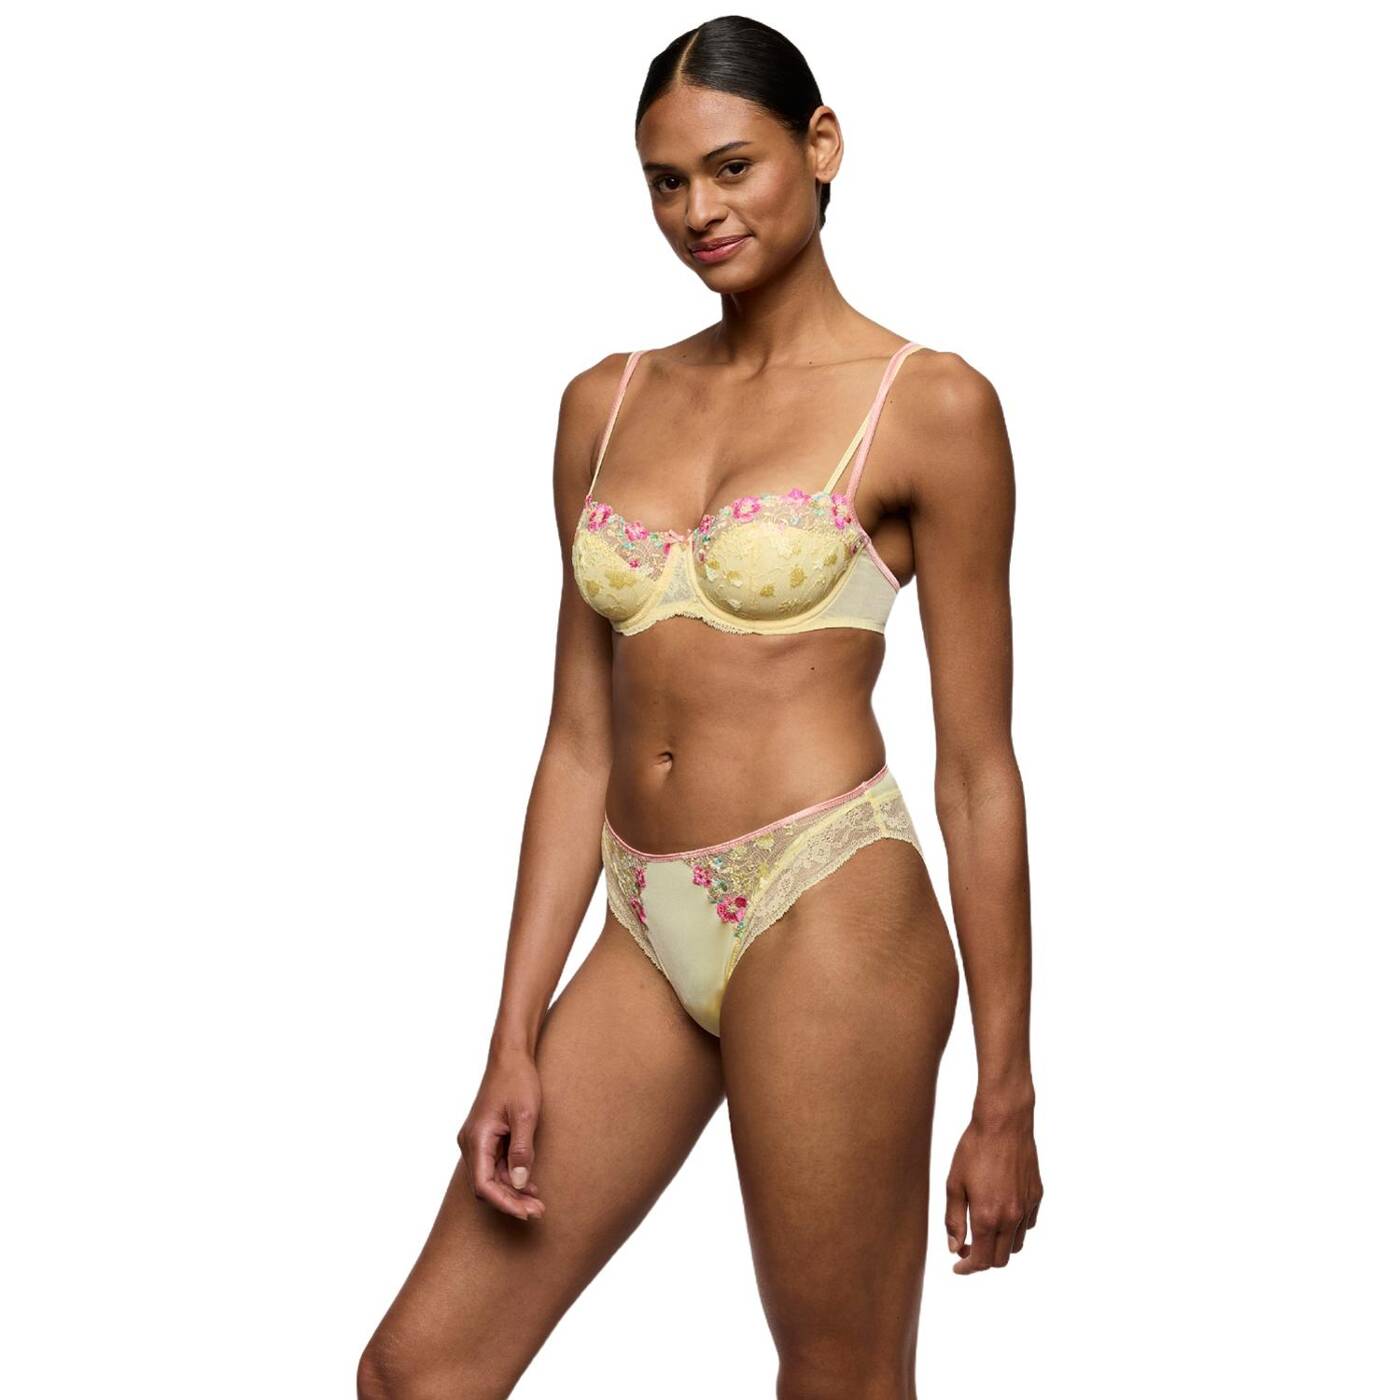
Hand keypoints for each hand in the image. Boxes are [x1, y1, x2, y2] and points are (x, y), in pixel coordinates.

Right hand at [458, 1046, 545, 1220]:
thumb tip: (518, 1183)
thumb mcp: (526, 1115)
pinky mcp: (485, 1138)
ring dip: (512, 1191)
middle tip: (538, 1211)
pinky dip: (510, 1176)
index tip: (526, 1212)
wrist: (510, 1056)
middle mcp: (471, 1143)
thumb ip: (522, 1150)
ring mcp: (476, 1140)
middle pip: (485, 1185)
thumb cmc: (518, 1081)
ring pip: (490, 1177)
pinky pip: (494, 1165)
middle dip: (510, 1201)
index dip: (504, 1202)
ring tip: (537, 1202)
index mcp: (477, 1138)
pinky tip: (529, 1184)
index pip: (483, 1185)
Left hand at [944, 1102, 1040, 1272]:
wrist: (1004, 1123)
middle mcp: (1012, 1217)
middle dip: (983, 1260)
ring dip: (999, 1245)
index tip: (958, 1267)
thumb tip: (954, 1248)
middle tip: (967, 1248)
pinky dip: (1014, 1228)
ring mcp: (1027, 1207)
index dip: (968, 1268)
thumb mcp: (954, 1184)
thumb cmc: (974, 1149)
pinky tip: (1001, 1213)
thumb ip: (954, 1220)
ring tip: (983, 1230)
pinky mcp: (1037, 1196)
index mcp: (989, 1217)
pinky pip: (1028, 1224)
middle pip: (1001, 1259)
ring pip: (1016, 1244)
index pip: (982, 1261)